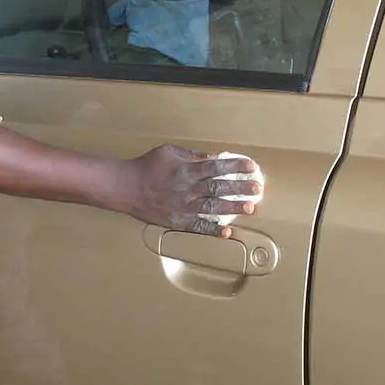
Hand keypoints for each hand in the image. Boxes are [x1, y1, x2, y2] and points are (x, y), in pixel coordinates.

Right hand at [123, 145, 262, 237]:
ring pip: (212, 207)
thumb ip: (192, 155)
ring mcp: (182, 207)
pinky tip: (227, 233)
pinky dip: (212, 230)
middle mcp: (187, 189)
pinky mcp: (177, 221)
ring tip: (250, 208)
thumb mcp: (169, 152)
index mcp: (186, 170)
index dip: (235, 166)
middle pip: (218, 187)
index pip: (216, 166)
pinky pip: (197, 227)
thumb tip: (213, 157)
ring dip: (232, 208)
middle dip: (240, 188)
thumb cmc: (147, 167)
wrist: (126, 188)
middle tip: (258, 188)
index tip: (251, 166)